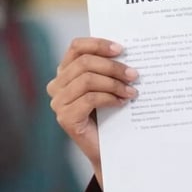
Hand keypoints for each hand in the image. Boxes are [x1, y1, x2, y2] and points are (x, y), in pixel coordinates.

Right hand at [46, 38, 137, 182]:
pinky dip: (110, 98)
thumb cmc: (112, 113)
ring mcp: (58, 102)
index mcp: (66, 72)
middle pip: (84, 63)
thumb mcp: (110, 86)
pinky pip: (90, 99)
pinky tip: (123, 103)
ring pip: (87, 80)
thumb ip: (111, 69)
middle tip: (134, 75)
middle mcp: (57, 85)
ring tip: (132, 91)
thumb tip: (131, 52)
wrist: (110, 148)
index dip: (98, 44)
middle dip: (113, 67)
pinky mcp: (65, 118)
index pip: (76, 47)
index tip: (121, 49)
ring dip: (114, 84)